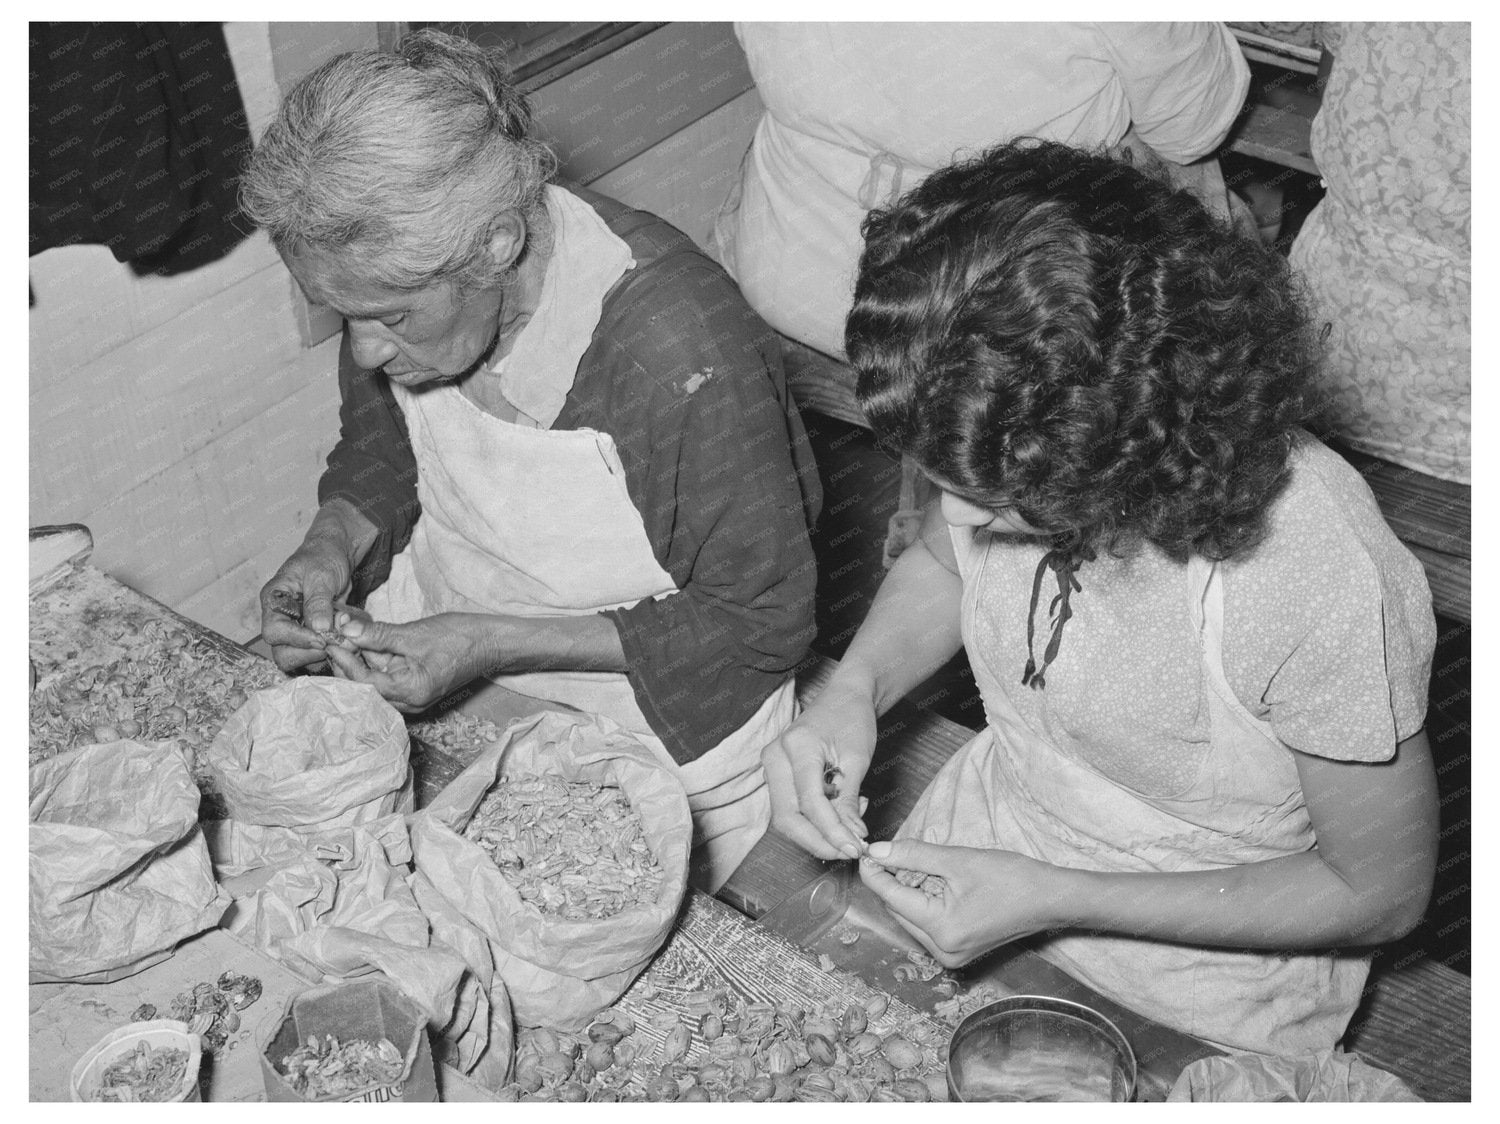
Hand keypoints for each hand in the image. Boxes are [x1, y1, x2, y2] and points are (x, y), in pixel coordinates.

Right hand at [259, 539, 353, 672]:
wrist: (334, 555)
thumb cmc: (323, 558)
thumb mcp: (321, 575)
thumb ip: (318, 601)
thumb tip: (319, 628)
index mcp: (274, 602)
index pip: (274, 632)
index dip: (298, 639)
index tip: (323, 638)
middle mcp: (280, 620)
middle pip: (282, 653)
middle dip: (310, 653)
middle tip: (336, 644)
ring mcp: (295, 630)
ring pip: (300, 659)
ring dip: (323, 655)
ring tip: (346, 641)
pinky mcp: (311, 636)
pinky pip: (316, 655)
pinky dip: (332, 653)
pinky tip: (346, 641)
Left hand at [324, 611, 486, 712]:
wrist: (491, 642)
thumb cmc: (459, 637)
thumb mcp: (414, 633)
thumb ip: (378, 635)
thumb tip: (345, 630)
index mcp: (411, 692)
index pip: (365, 682)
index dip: (345, 661)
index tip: (330, 640)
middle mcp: (411, 702)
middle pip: (367, 686)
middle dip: (349, 660)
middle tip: (334, 636)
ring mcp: (414, 697)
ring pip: (376, 681)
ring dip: (360, 659)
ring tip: (346, 634)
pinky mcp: (416, 687)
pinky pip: (388, 677)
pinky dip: (375, 661)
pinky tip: (365, 642)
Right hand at [761, 683, 876, 860]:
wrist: (844, 697)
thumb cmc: (853, 719)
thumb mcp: (858, 760)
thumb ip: (849, 801)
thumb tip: (852, 838)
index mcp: (797, 746)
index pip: (810, 802)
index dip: (832, 831)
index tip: (856, 848)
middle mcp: (776, 757)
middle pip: (788, 818)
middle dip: (819, 841)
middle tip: (850, 850)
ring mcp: (772, 766)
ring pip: (787, 818)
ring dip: (818, 833)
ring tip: (851, 827)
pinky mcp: (777, 774)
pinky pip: (791, 808)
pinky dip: (815, 821)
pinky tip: (840, 814)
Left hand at [859, 839, 1060, 967]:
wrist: (1050, 899)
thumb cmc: (1011, 877)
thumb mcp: (958, 859)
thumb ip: (913, 855)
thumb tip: (877, 851)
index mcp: (941, 929)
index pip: (891, 897)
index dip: (874, 872)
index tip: (865, 850)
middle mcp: (942, 951)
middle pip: (898, 909)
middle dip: (893, 880)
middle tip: (894, 851)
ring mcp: (951, 956)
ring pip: (910, 918)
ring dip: (908, 892)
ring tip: (921, 866)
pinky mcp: (958, 953)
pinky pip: (927, 925)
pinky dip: (924, 903)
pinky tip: (935, 884)